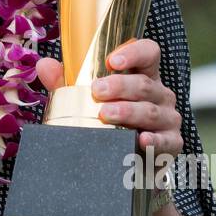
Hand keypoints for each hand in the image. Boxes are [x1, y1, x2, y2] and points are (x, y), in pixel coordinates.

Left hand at [36, 38, 183, 161]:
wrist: (126, 163)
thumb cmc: (108, 123)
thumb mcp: (86, 100)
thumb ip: (66, 83)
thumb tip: (44, 65)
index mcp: (143, 75)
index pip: (148, 53)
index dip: (133, 52)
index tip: (111, 60)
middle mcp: (160, 94)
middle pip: (144, 83)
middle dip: (120, 86)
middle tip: (96, 91)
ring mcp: (168, 118)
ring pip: (151, 110)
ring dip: (128, 111)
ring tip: (105, 114)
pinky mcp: (171, 144)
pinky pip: (166, 141)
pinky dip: (154, 141)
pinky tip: (141, 140)